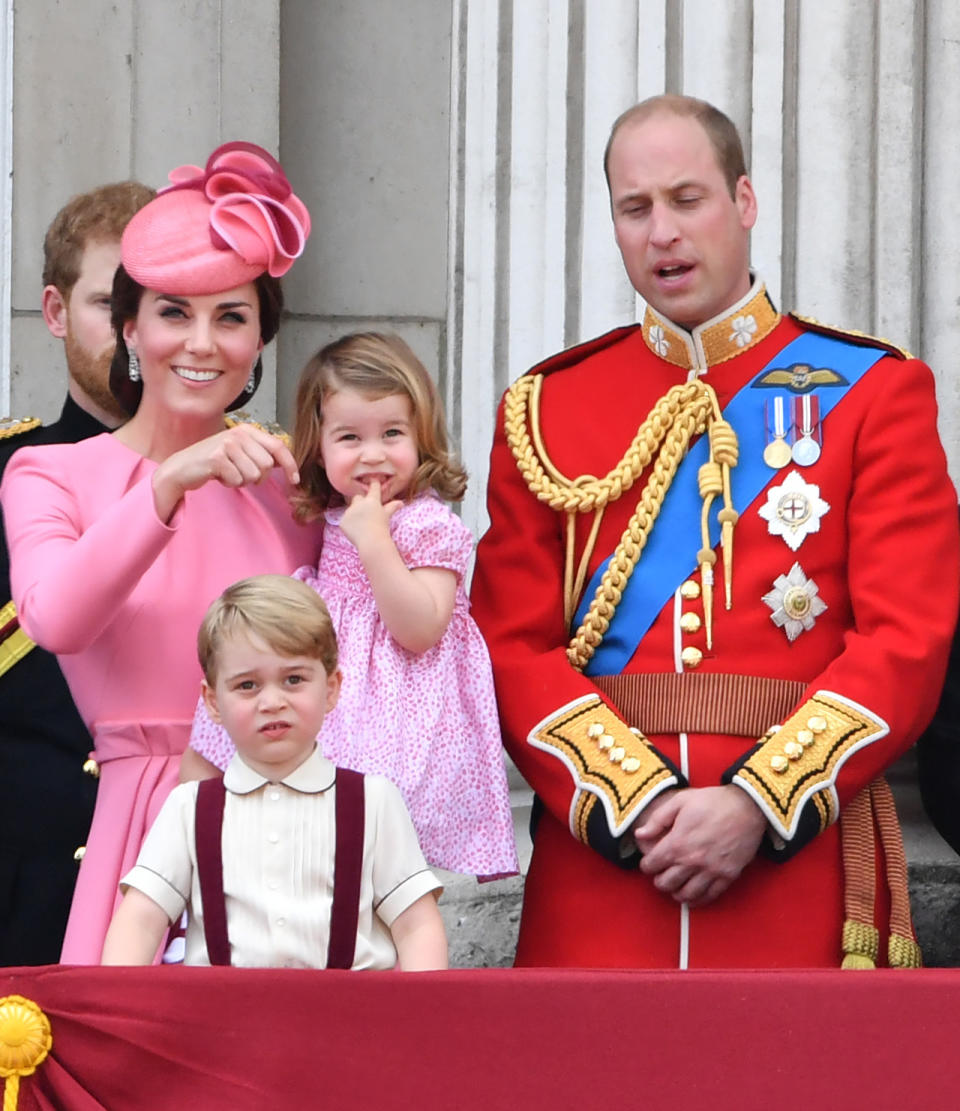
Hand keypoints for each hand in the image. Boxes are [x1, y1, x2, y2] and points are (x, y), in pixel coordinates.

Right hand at [152, 425, 298, 521]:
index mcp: (248, 430)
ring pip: (253, 475)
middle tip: (240, 473)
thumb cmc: (215, 461)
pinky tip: (219, 475)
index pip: (278, 446)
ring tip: (228, 472)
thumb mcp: (241, 452)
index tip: (295, 479)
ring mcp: (227, 444)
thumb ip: (262, 453)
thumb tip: (287, 462)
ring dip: (242, 480)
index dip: (290, 464)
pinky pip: (237, 480)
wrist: (182, 467)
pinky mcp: (216, 458)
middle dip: (258, 477)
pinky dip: (230, 483)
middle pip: (266, 465)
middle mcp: (239, 434)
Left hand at [339, 480, 401, 550]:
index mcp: (372, 500)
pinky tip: (355, 531)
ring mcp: (349, 512)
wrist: (372, 541)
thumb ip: (392, 507)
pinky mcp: (342, 521)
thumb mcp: (387, 516)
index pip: (373, 487)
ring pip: (351, 510)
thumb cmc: (382, 528)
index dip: (374, 484)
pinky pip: (345, 521)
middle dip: (361, 502)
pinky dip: (349, 525)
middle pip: (358, 497)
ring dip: (354, 514)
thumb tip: (401, 503)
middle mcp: (359, 503)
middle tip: (366, 512)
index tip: (373, 481)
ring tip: (361, 525)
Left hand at [634, 785, 766, 906]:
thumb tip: (640, 834)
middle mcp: (692, 861)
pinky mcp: (727, 876)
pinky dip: (698, 899)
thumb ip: (657, 819)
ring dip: (676, 892)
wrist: (747, 806)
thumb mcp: (680, 801)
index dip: (646, 864)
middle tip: (661, 874)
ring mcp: (711, 871)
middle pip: (665, 884)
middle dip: (659, 880)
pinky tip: (693, 893)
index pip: (651, 865)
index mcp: (677, 843)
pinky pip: (709, 896)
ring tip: (675, 885)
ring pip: (686, 895)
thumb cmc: (712, 801)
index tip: (649, 862)